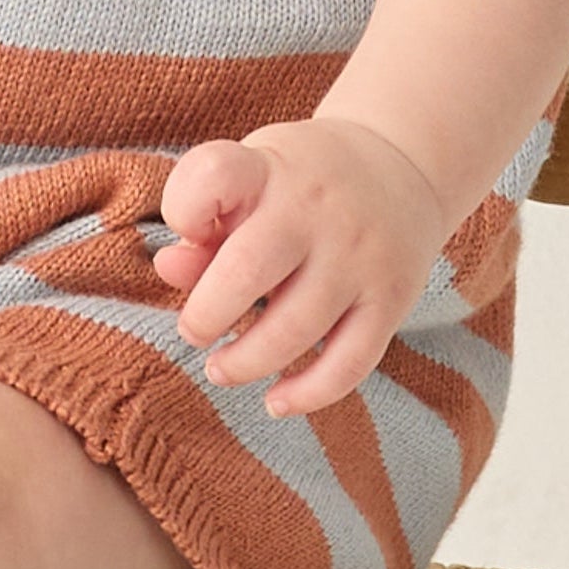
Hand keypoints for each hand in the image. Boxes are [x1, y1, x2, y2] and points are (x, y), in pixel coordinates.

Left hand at [154, 116, 447, 416]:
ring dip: (247, 362)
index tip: (188, 232)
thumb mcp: (251, 177)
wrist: (401, 167)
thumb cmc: (300, 182)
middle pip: (249, 269)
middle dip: (207, 314)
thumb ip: (204, 220)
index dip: (184, 210)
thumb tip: (167, 268)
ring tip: (221, 369)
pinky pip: (351, 362)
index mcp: (269, 168)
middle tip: (194, 332)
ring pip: (297, 327)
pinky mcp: (392, 299)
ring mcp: (359, 255)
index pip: (214, 175)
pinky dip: (309, 393)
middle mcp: (317, 208)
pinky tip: (277, 402)